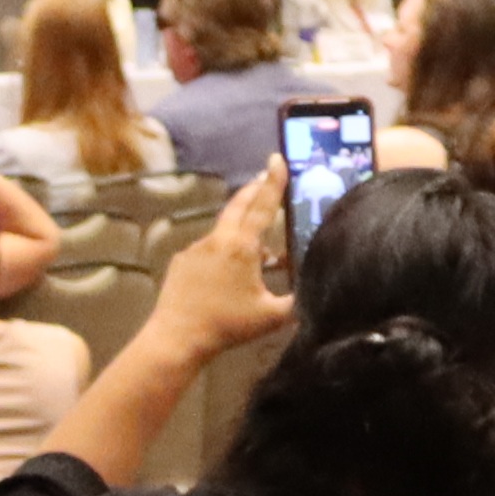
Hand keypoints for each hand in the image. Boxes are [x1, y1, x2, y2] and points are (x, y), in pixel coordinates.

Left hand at [147, 171, 286, 360]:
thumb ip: (297, 302)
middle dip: (254, 190)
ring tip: (258, 246)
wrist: (178, 336)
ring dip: (241, 229)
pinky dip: (223, 252)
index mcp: (241, 246)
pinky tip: (228, 273)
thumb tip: (316, 294)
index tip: (276, 159)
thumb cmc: (228, 324)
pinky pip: (209, 250)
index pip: (262, 206)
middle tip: (265, 178)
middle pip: (239, 206)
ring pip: (224, 231)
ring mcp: (196, 248)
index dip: (273, 182)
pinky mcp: (182, 261)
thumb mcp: (271, 317)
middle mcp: (218, 240)